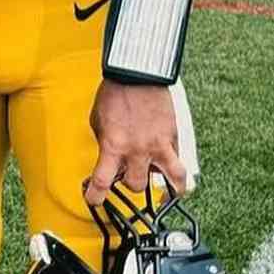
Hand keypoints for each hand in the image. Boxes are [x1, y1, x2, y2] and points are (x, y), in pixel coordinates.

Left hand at [84, 79, 189, 206]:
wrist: (138, 73)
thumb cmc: (116, 93)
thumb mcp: (98, 121)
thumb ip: (105, 142)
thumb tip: (110, 156)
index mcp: (113, 146)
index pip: (102, 182)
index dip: (96, 197)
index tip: (93, 200)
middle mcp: (137, 150)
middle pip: (135, 185)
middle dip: (129, 183)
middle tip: (127, 178)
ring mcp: (159, 144)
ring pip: (172, 180)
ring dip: (169, 187)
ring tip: (170, 191)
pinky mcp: (174, 136)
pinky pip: (179, 159)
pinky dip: (177, 166)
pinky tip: (175, 168)